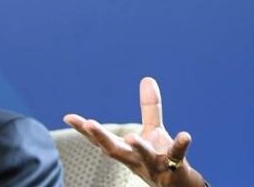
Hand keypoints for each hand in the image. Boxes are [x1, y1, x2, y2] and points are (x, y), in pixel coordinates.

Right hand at [64, 77, 205, 186]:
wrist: (176, 183)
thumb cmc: (159, 156)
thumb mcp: (153, 130)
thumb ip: (149, 107)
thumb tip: (147, 78)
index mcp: (126, 150)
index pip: (101, 140)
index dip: (85, 130)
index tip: (68, 117)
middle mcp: (135, 159)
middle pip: (114, 150)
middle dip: (100, 138)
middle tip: (88, 124)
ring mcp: (154, 165)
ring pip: (144, 157)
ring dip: (138, 147)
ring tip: (132, 137)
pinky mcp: (173, 167)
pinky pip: (177, 155)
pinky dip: (180, 145)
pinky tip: (185, 135)